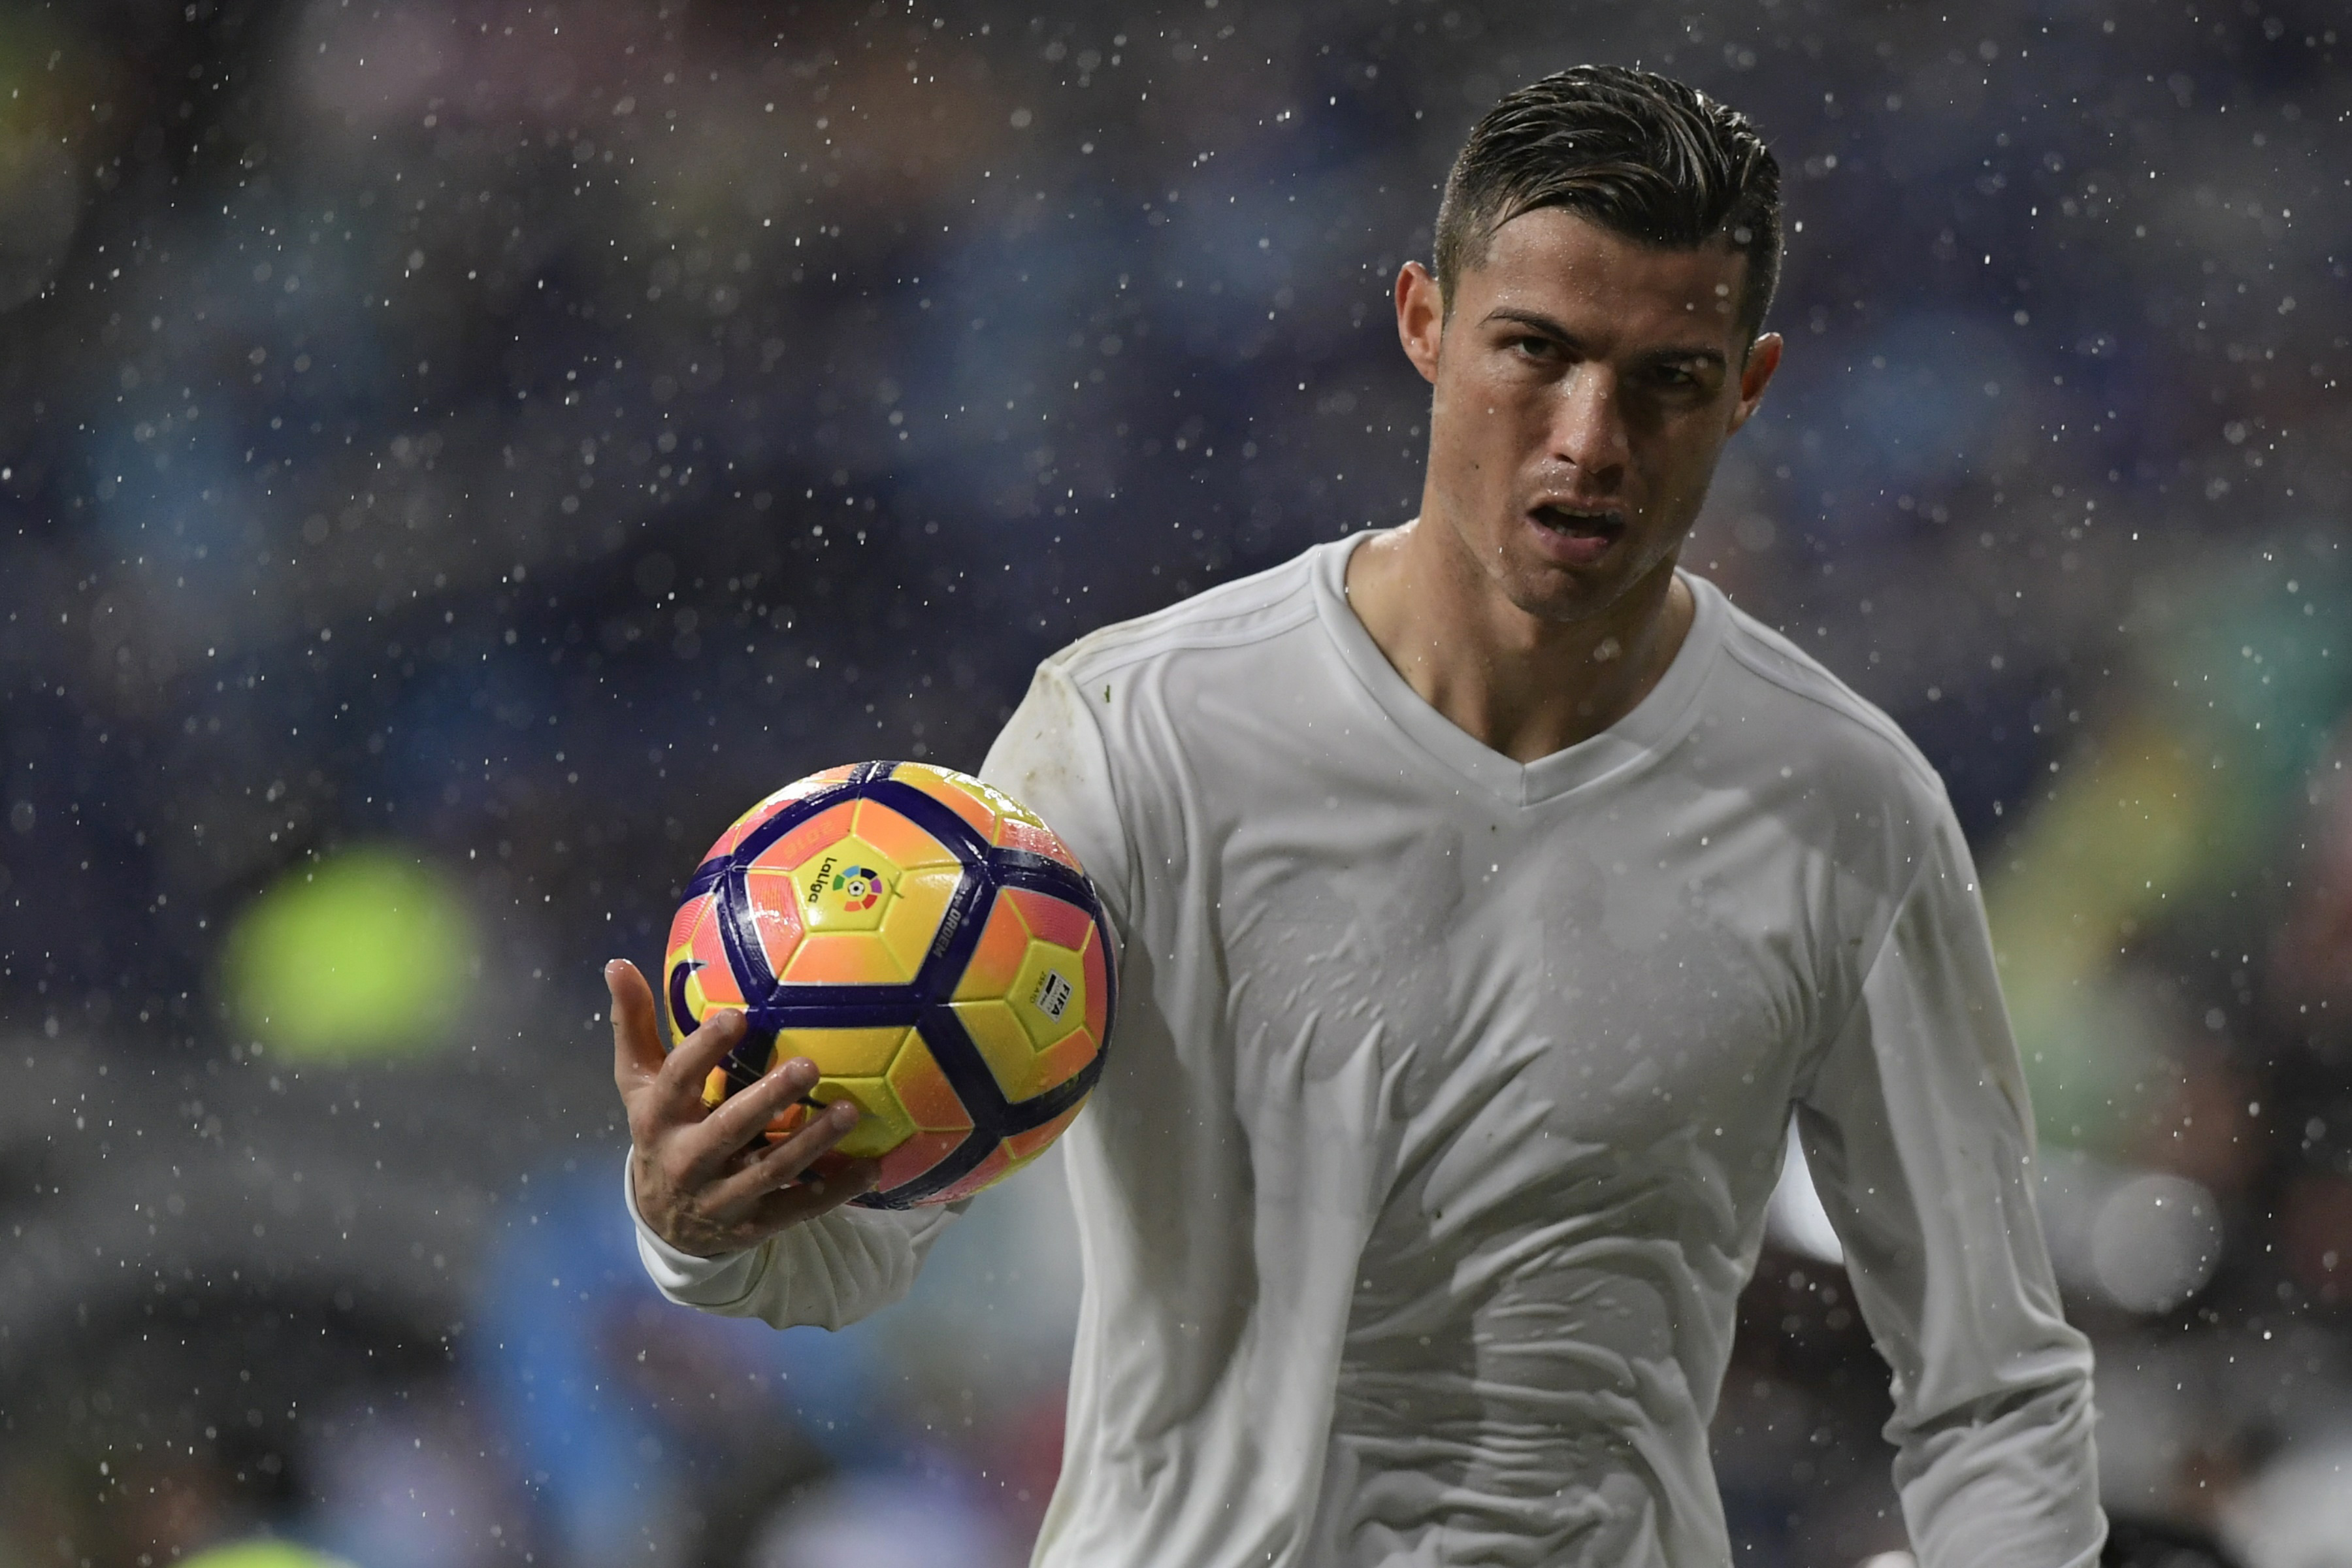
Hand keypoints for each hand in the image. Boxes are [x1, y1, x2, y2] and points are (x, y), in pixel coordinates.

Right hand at [608, 958, 879, 1257]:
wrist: (664, 1223)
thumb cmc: (662, 1131)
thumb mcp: (639, 1084)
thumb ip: (634, 1026)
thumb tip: (618, 963)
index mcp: (659, 1118)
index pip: (677, 1080)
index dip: (703, 1049)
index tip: (736, 1016)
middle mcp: (687, 1160)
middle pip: (730, 1128)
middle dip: (769, 1098)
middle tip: (810, 1065)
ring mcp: (721, 1197)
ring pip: (771, 1169)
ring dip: (812, 1143)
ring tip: (851, 1111)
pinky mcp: (752, 1225)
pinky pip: (797, 1208)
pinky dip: (834, 1189)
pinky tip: (871, 1167)